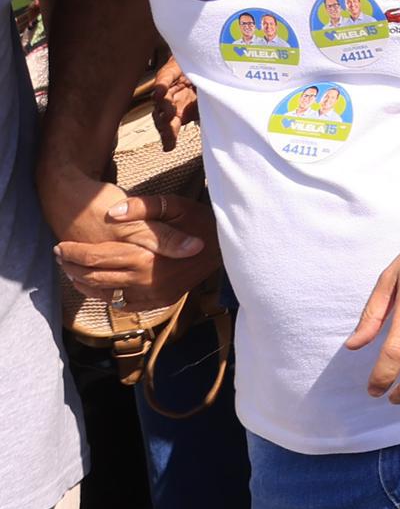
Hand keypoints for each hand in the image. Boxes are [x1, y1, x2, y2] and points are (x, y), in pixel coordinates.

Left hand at [44, 176, 215, 305]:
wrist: (230, 246)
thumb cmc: (201, 221)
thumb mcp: (174, 205)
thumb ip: (141, 207)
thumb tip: (112, 213)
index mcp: (144, 257)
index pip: (96, 258)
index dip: (73, 252)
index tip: (60, 246)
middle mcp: (146, 280)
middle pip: (95, 278)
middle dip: (73, 267)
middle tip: (61, 258)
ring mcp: (153, 294)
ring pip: (106, 293)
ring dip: (85, 283)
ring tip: (73, 271)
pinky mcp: (161, 300)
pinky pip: (126, 304)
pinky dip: (109, 296)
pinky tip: (101, 287)